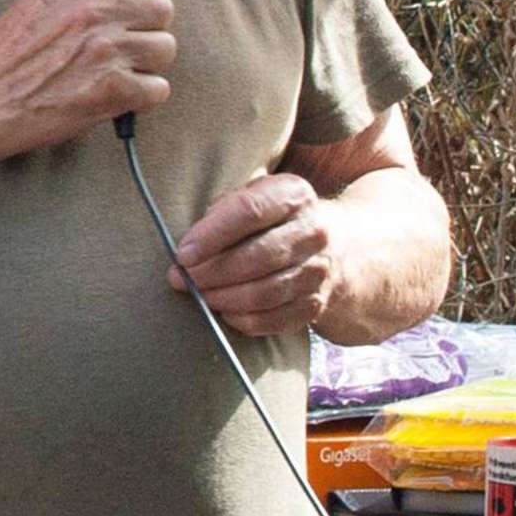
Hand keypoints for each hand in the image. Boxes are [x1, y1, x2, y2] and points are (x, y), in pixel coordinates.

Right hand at [0, 0, 173, 156]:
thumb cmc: (0, 59)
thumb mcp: (33, 2)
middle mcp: (91, 9)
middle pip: (161, 7)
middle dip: (147, 28)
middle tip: (124, 43)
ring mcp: (106, 49)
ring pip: (165, 48)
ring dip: (146, 63)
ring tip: (116, 72)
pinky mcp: (115, 89)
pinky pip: (159, 88)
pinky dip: (142, 97)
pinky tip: (116, 96)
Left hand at [170, 173, 337, 335]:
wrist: (335, 246)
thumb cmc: (274, 219)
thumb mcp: (252, 196)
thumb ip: (221, 212)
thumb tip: (189, 247)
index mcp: (294, 195)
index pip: (249, 211)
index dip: (211, 235)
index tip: (183, 254)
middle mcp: (313, 231)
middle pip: (257, 256)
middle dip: (212, 272)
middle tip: (181, 279)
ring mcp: (319, 270)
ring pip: (266, 292)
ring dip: (224, 298)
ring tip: (199, 295)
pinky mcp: (318, 303)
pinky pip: (277, 318)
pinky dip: (246, 320)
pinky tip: (225, 312)